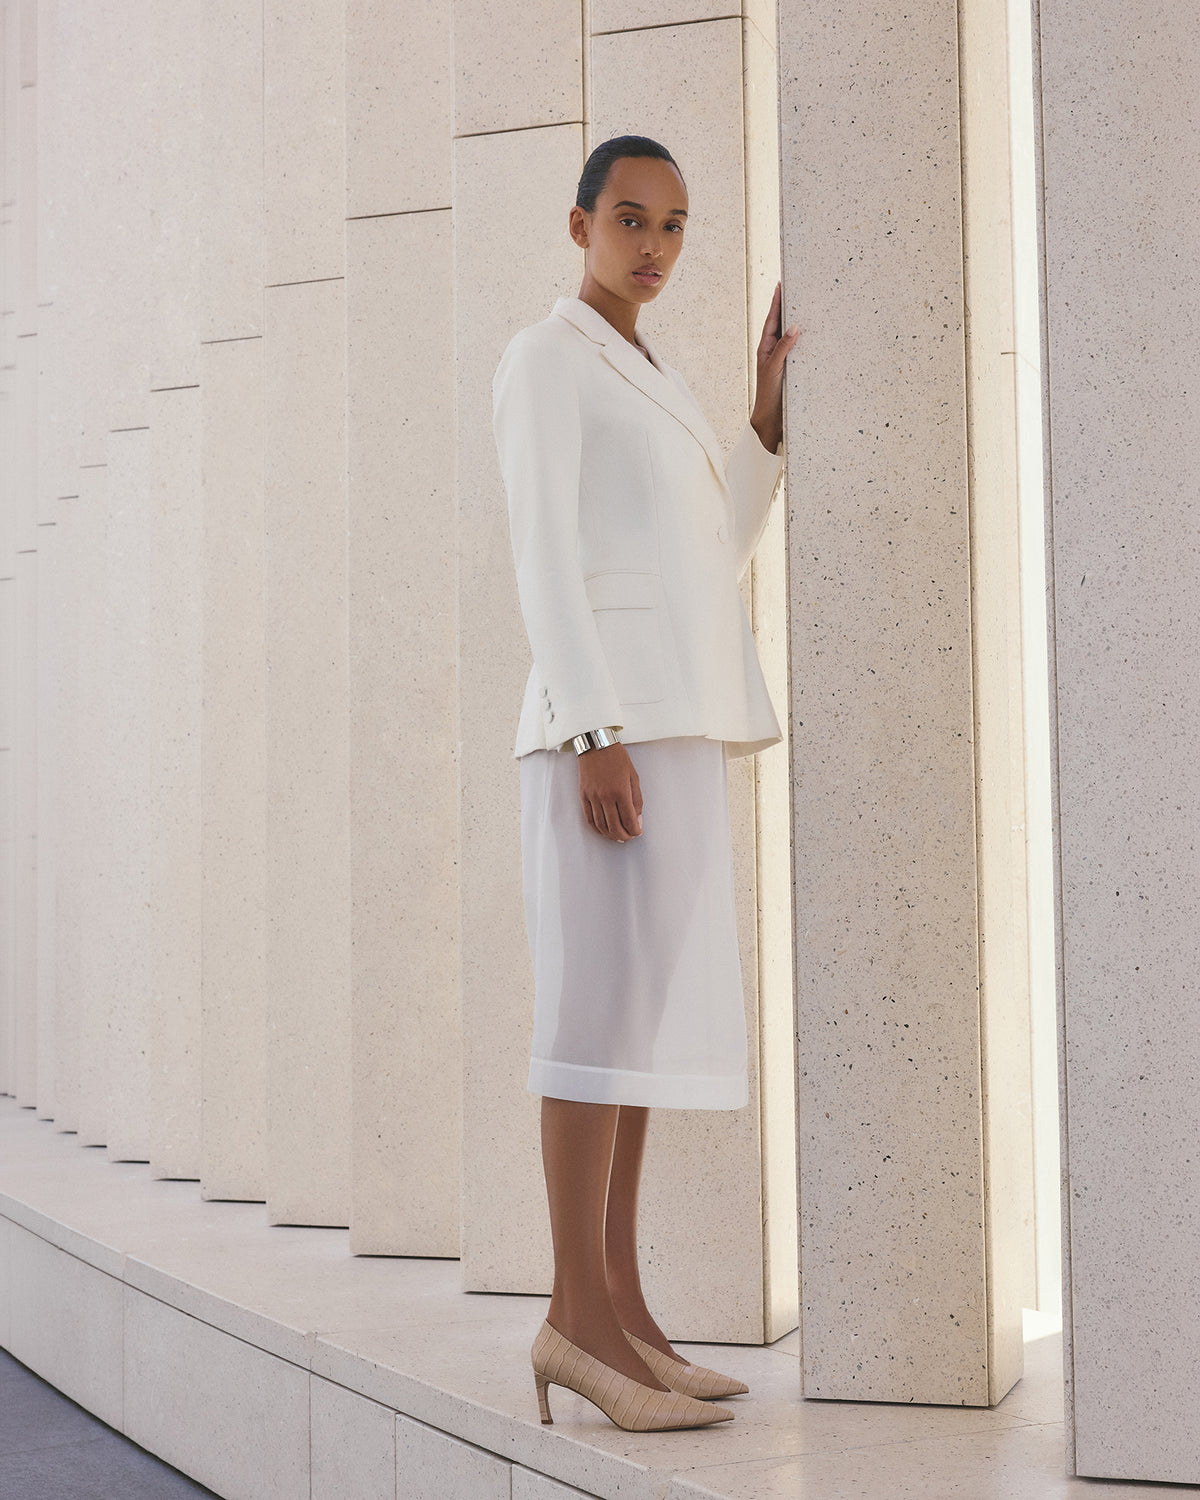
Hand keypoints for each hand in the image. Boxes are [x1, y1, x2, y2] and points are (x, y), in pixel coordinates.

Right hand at [578, 743, 642, 842]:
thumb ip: (637, 799)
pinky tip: (603, 831)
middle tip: (629, 837)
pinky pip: (589, 818)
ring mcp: (592, 797)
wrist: (595, 744)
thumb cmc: (617, 758)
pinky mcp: (583, 796)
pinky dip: (597, 828)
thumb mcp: (633, 776)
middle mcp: (605, 796)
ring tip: (618, 837)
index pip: (628, 819)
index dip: (634, 830)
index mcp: (621, 791)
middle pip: (614, 826)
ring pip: (601, 825)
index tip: (637, 832)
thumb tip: (637, 819)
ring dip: (610, 835)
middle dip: (624, 836)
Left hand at [750, 280, 799, 454]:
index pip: (773, 319)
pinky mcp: (794, 368)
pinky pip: (802, 349)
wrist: (771, 420)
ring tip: (809, 303)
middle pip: (783, 323)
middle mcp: (775, 350)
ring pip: (793, 336)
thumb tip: (794, 326)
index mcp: (766, 347)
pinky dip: (809, 339)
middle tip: (797, 286)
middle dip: (789, 306)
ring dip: (800, 321)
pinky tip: (818, 333)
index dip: (777, 301)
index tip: (781, 283)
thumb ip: (783, 348)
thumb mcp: (774, 368)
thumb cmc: (768, 395)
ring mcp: (785, 359)